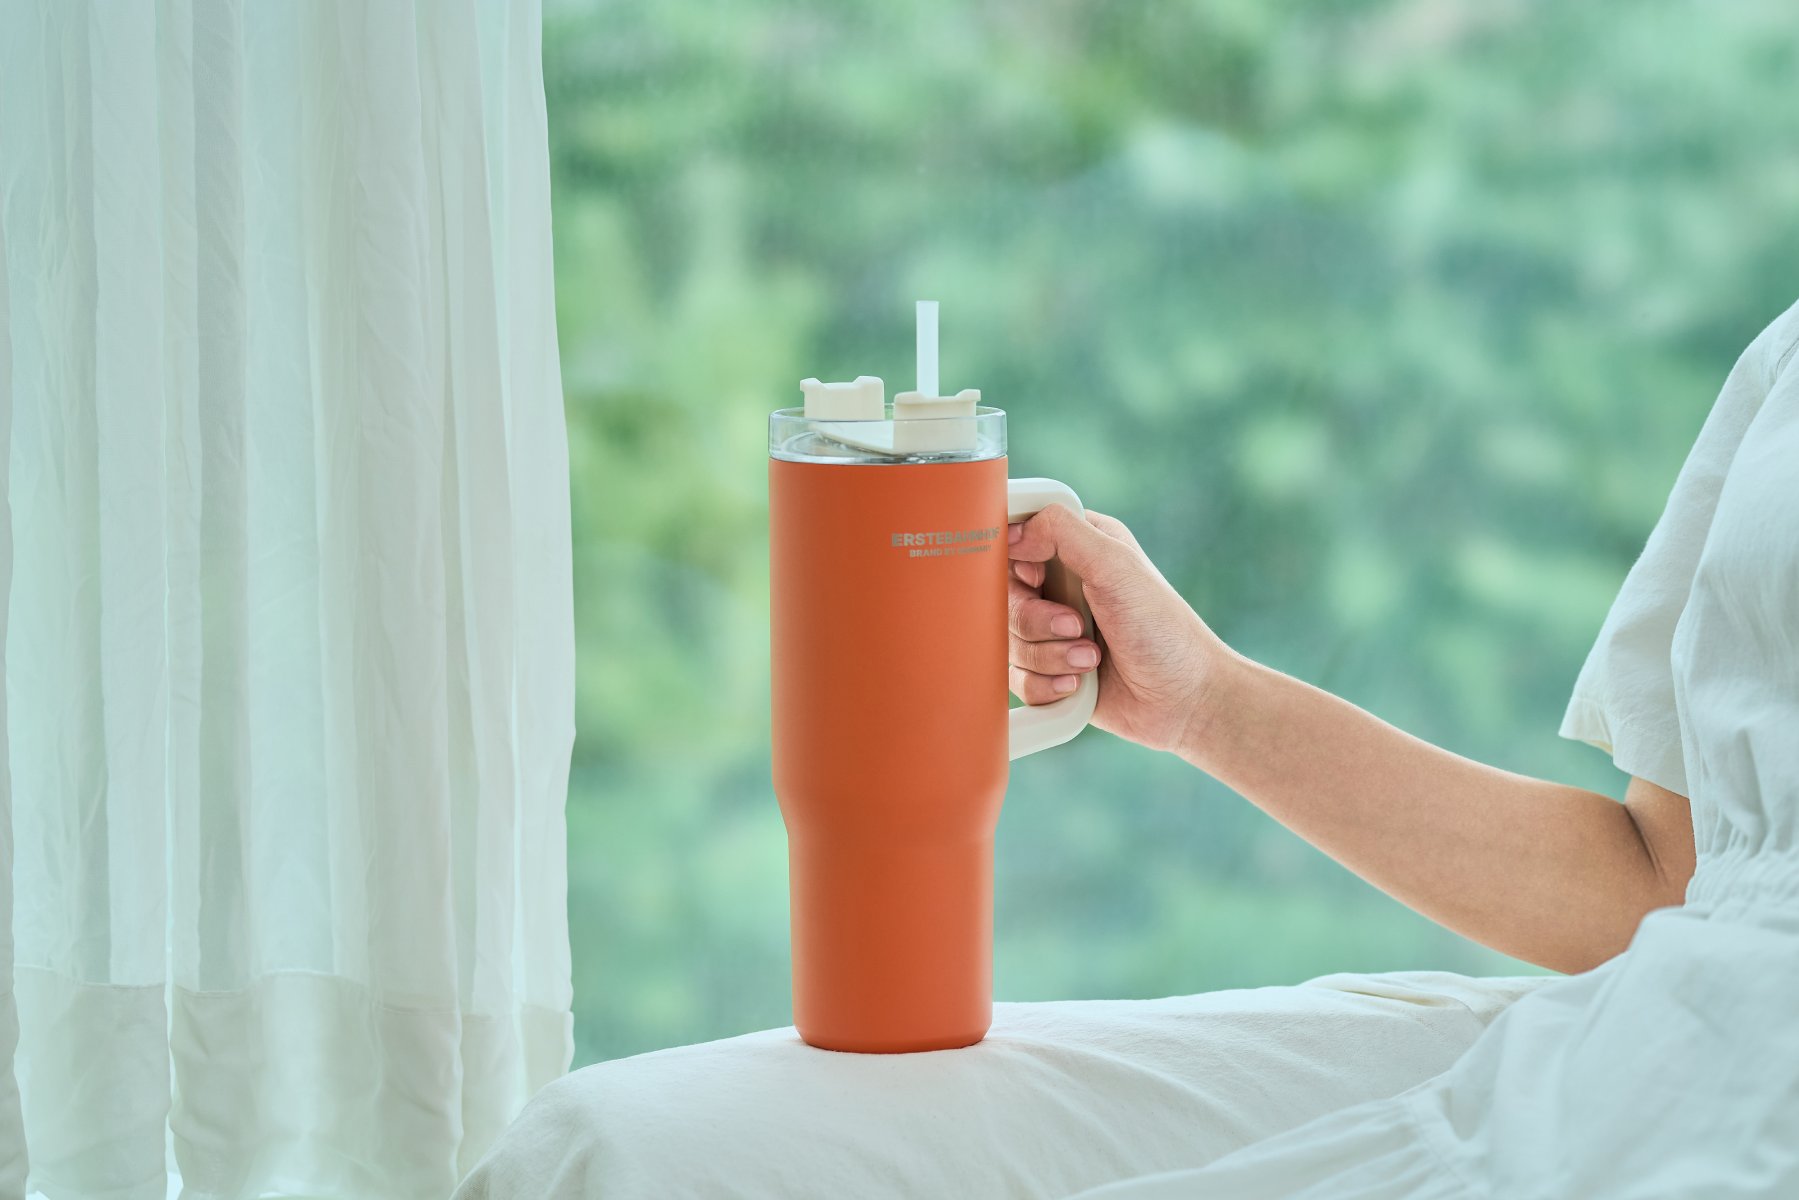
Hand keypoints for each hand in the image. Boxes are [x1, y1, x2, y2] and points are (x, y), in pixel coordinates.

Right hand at [1007, 505, 1235, 756]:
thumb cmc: (1163, 629)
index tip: (1037, 580)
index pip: (1015, 539)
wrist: (1185, 700)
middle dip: (1037, 621)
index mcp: (1077, 547)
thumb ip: (1062, 533)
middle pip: (1002, 598)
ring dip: (1049, 656)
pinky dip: (1046, 686)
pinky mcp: (1051, 672)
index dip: (1013, 562)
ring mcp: (1053, 632)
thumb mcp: (1116, 567)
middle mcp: (1060, 587)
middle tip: (1076, 627)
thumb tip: (1012, 532)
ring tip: (1090, 660)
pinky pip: (1017, 679)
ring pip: (1009, 642)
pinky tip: (1079, 684)